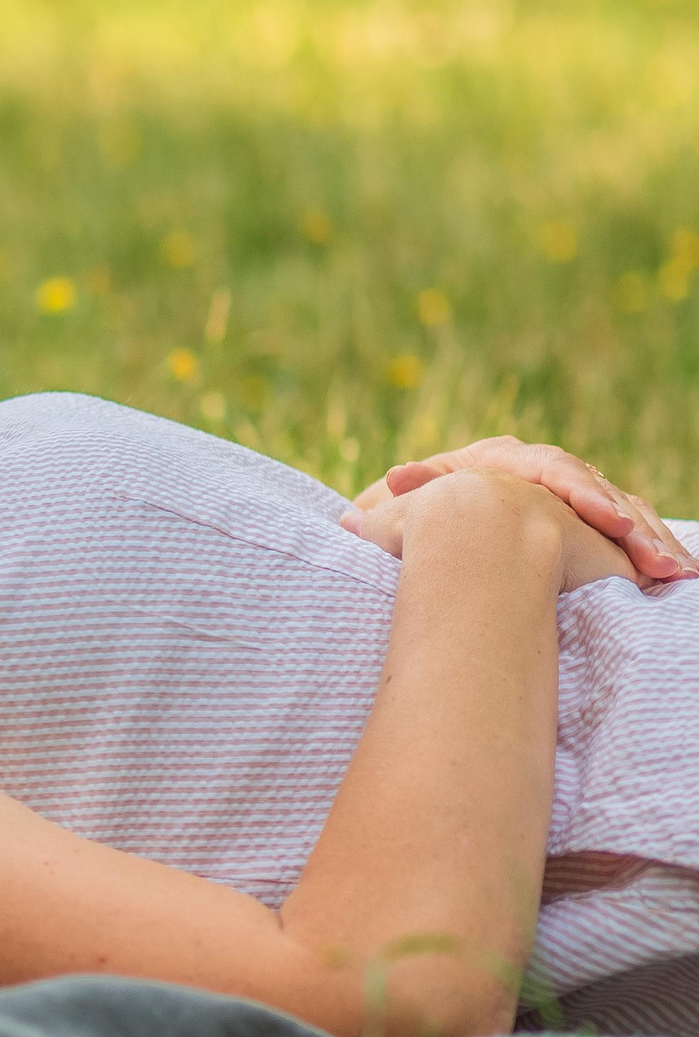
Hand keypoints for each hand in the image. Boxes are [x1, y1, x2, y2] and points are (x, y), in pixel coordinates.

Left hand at [345, 436, 694, 584]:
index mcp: (502, 460)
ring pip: (624, 510)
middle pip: (596, 487)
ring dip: (651, 540)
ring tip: (675, 573)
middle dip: (626, 519)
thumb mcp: (395, 510)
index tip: (600, 519)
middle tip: (647, 554)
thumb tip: (370, 503)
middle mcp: (544, 472)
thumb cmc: (411, 511)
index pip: (549, 468)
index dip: (578, 491)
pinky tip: (683, 576)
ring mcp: (571, 495)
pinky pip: (633, 533)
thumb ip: (390, 509)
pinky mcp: (592, 523)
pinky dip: (657, 551)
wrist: (432, 518)